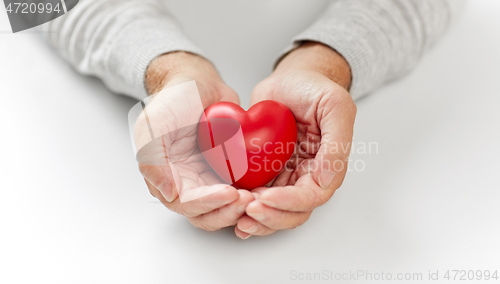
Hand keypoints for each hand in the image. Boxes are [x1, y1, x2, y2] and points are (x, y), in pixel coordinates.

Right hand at [138, 52, 253, 230]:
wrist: (198, 84)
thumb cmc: (173, 101)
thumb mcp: (153, 124)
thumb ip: (152, 159)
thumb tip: (167, 193)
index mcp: (167, 179)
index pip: (188, 204)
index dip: (208, 203)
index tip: (229, 193)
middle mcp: (188, 184)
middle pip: (207, 214)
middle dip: (228, 211)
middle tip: (249, 200)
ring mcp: (209, 179)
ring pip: (225, 208)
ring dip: (240, 208)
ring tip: (258, 197)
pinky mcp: (229, 172)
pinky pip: (241, 191)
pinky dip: (251, 195)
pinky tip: (265, 190)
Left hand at [235, 42, 356, 237]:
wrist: (290, 79)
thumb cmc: (314, 88)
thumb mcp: (334, 106)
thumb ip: (336, 143)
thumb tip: (326, 180)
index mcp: (327, 165)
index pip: (312, 196)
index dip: (290, 203)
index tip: (266, 198)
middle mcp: (306, 175)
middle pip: (293, 212)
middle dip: (271, 217)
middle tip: (248, 212)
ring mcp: (285, 175)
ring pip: (274, 209)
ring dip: (258, 219)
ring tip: (238, 217)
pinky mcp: (264, 170)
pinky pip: (256, 193)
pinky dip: (244, 205)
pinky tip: (231, 207)